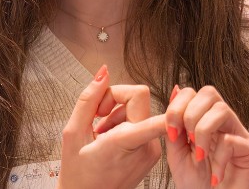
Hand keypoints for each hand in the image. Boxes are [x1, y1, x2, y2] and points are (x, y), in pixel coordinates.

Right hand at [58, 65, 164, 188]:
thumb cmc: (78, 174)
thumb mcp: (72, 134)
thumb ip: (88, 100)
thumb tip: (103, 73)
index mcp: (126, 143)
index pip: (157, 119)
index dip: (166, 105)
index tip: (176, 96)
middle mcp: (145, 147)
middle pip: (139, 100)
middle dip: (115, 101)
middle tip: (98, 115)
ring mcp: (151, 152)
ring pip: (141, 111)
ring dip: (118, 115)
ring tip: (100, 133)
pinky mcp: (153, 154)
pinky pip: (143, 125)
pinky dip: (125, 126)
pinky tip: (110, 139)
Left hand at [164, 85, 248, 188]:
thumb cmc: (198, 186)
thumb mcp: (177, 154)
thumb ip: (174, 125)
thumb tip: (176, 90)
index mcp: (207, 122)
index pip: (195, 94)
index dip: (178, 106)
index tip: (171, 132)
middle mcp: (225, 125)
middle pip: (210, 92)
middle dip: (189, 114)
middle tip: (186, 140)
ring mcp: (240, 136)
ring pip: (222, 110)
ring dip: (203, 132)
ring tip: (200, 156)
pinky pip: (232, 140)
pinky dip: (217, 159)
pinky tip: (215, 176)